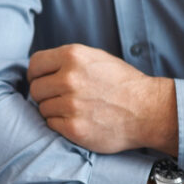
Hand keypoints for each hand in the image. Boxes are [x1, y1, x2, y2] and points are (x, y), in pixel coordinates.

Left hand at [28, 44, 176, 154]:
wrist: (148, 110)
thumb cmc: (123, 84)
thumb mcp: (96, 59)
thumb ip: (68, 61)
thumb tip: (40, 69)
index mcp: (73, 56)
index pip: (35, 64)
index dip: (36, 75)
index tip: (41, 81)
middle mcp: (69, 78)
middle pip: (36, 89)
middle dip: (45, 95)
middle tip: (61, 99)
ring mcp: (71, 104)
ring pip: (42, 108)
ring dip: (54, 111)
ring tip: (75, 110)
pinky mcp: (75, 128)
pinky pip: (51, 125)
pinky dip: (61, 125)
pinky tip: (78, 121)